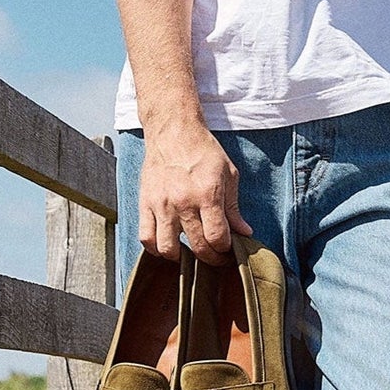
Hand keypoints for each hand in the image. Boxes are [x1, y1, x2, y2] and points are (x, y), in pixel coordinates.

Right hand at [138, 119, 252, 264]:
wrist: (173, 131)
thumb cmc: (203, 151)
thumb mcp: (228, 175)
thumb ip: (234, 207)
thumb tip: (243, 232)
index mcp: (207, 195)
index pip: (217, 238)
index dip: (225, 249)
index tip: (227, 248)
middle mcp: (183, 203)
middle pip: (197, 247)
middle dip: (210, 257)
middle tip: (215, 255)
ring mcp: (161, 205)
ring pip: (168, 249)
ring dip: (182, 257)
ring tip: (190, 252)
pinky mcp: (145, 204)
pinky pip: (146, 237)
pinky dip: (156, 249)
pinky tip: (167, 245)